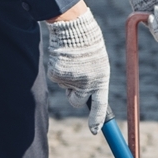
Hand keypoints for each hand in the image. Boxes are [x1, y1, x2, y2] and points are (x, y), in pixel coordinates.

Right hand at [45, 6, 109, 134]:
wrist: (74, 27)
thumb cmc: (89, 44)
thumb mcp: (98, 62)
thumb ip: (95, 80)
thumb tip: (88, 97)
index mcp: (101, 79)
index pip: (100, 106)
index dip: (97, 120)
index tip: (95, 130)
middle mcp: (86, 82)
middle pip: (77, 101)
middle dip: (74, 96)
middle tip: (75, 83)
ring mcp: (70, 79)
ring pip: (65, 87)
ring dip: (67, 77)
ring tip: (73, 59)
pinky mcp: (56, 74)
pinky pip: (56, 78)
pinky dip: (58, 70)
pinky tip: (63, 57)